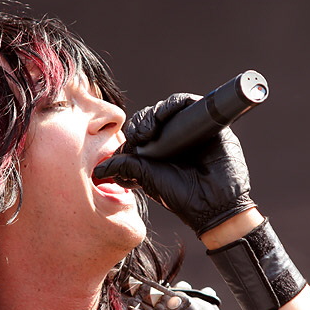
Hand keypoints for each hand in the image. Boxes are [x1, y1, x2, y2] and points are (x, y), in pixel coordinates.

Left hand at [93, 93, 255, 235]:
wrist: (212, 206)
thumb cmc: (181, 197)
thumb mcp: (146, 179)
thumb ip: (123, 167)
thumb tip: (97, 170)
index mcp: (161, 151)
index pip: (143, 129)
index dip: (134, 130)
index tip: (132, 141)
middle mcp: (177, 138)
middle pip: (155, 116)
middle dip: (143, 122)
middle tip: (142, 136)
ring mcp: (194, 130)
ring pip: (171, 108)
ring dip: (157, 112)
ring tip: (152, 127)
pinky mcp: (210, 125)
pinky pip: (191, 104)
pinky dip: (176, 104)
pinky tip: (166, 115)